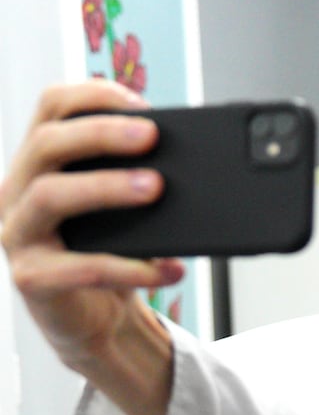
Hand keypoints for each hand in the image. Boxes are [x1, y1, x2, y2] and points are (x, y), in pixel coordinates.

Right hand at [1, 81, 178, 414]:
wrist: (96, 319)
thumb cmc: (109, 251)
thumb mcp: (127, 207)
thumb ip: (143, 174)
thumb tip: (203, 159)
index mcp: (41, 163)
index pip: (51, 107)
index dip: (93, 95)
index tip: (142, 103)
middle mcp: (19, 191)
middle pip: (46, 143)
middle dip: (101, 133)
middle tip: (151, 137)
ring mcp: (20, 234)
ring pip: (51, 195)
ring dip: (107, 187)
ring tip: (155, 188)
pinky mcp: (33, 278)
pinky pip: (81, 266)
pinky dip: (131, 266)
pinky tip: (169, 268)